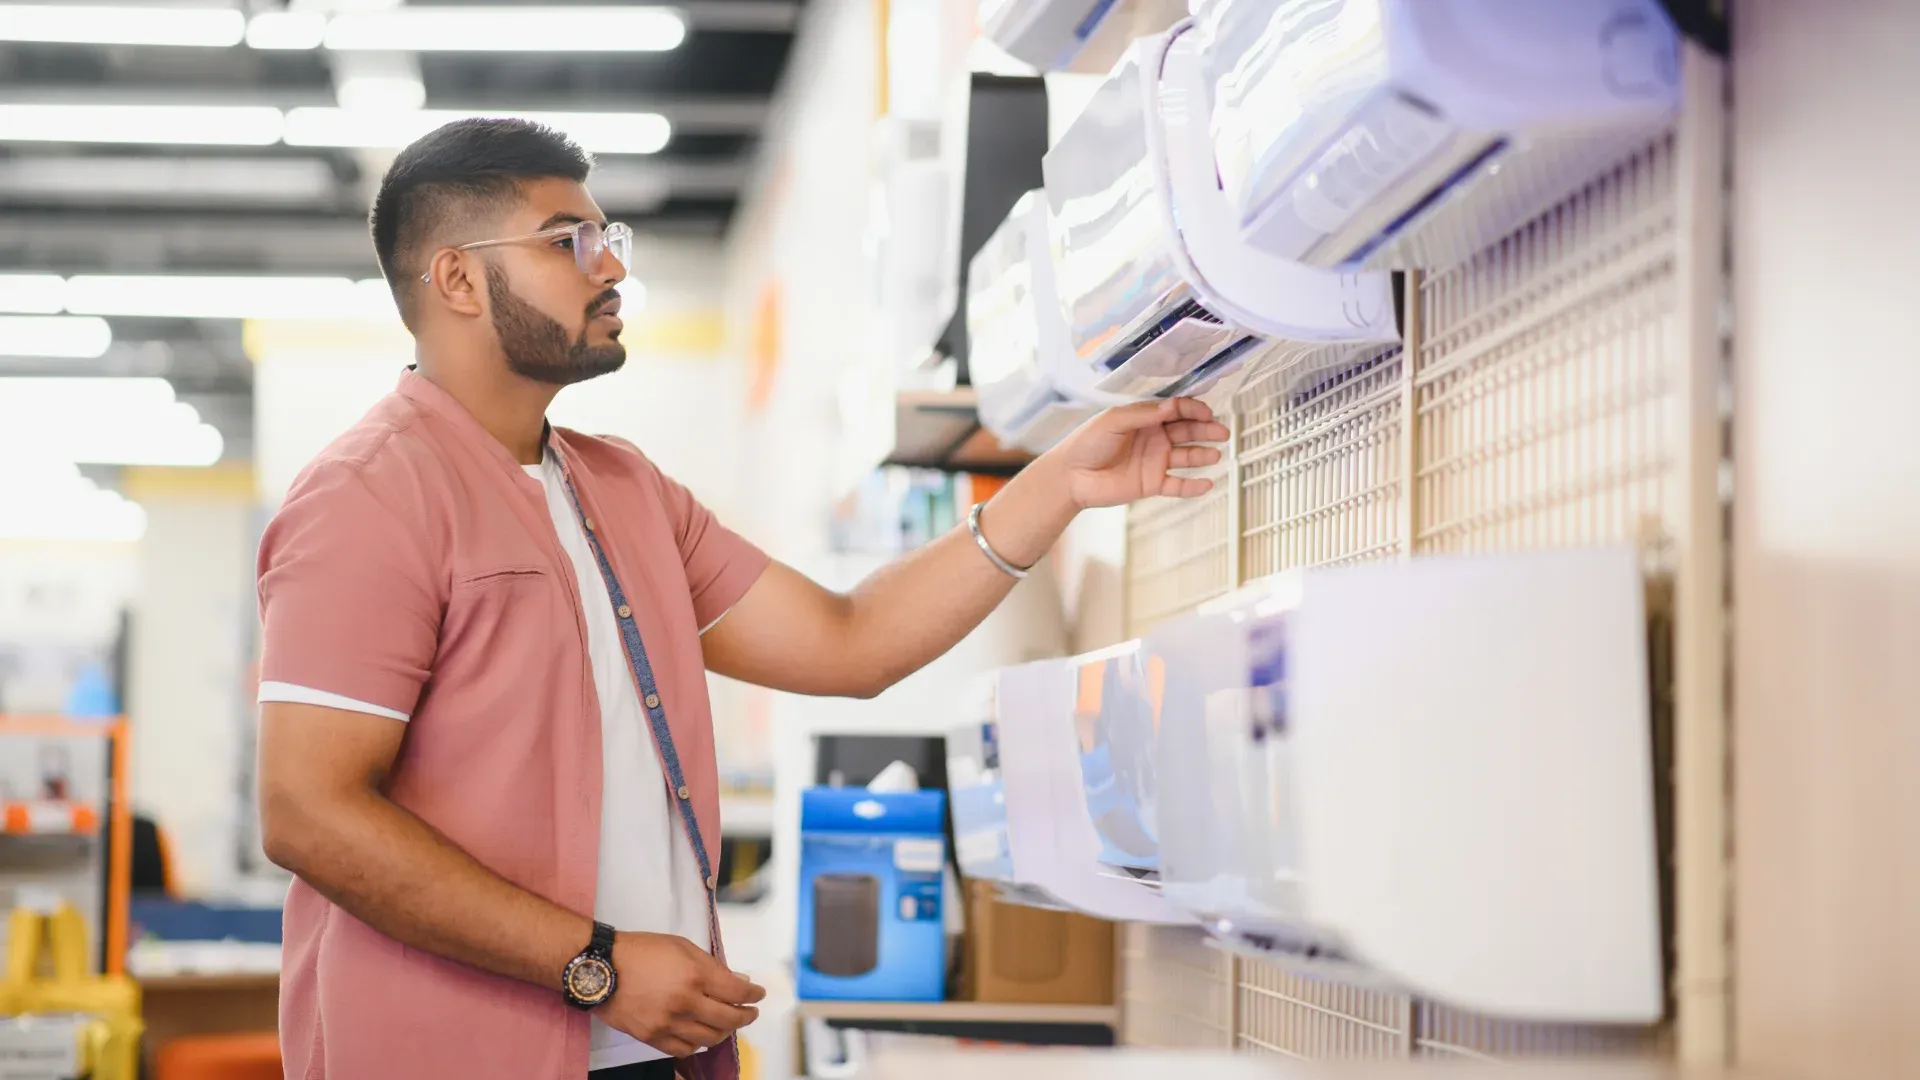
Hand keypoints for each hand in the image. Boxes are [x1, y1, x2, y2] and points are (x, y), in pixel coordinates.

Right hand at [596, 931, 766, 1057]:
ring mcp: (668, 1023)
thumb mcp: (681, 946)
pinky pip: (684, 1050)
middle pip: (728, 1019)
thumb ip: (712, 966)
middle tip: (750, 1012)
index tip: (758, 995)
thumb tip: (739, 981)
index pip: (737, 992)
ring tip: (726, 1024)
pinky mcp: (652, 1037)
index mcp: (695, 974)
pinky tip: (701, 1036)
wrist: (601, 968)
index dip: (753, 995)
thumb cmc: (641, 951)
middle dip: (746, 1016)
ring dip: (724, 1032)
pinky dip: (697, 1045)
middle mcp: (685, 1002)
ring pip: (709, 1039)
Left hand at [1042, 398, 1229, 509]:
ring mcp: (1155, 461)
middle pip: (1187, 431)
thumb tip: (1171, 406)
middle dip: (1206, 430)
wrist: (1071, 476)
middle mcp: (1154, 438)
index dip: (1192, 410)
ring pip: (1187, 457)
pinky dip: (1193, 486)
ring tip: (1216, 454)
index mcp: (1145, 419)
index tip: (1205, 412)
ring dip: (1203, 455)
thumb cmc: (1086, 443)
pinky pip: (1178, 485)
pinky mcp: (1152, 484)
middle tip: (1221, 432)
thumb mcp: (1112, 420)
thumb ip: (1142, 414)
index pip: (1176, 410)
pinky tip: (1208, 483)